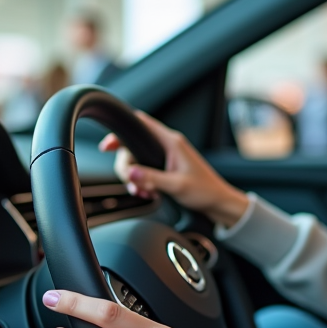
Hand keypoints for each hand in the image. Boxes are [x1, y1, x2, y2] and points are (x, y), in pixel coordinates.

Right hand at [99, 111, 249, 227]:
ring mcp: (166, 157)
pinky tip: (148, 194)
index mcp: (171, 142)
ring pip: (138, 162)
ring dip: (135, 179)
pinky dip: (143, 183)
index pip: (141, 125)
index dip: (121, 132)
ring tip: (144, 193)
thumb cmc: (204, 191)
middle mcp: (168, 145)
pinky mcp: (166, 168)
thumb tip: (130, 172)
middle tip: (133, 185)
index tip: (107, 146)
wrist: (219, 202)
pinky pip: (145, 171)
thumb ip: (152, 178)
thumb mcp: (176, 186)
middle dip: (127, 168)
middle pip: (133, 148)